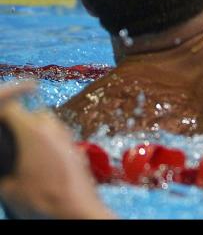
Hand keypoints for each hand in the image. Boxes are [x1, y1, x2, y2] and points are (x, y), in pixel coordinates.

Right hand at [0, 82, 113, 218]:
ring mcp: (67, 137)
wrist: (78, 211)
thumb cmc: (43, 199)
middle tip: (8, 140)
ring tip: (23, 153)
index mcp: (32, 131)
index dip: (1, 112)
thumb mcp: (7, 189)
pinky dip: (47, 144)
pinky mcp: (76, 149)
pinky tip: (40, 163)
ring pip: (47, 124)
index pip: (11, 107)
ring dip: (35, 133)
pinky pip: (58, 138)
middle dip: (18, 123)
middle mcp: (53, 128)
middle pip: (31, 113)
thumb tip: (3, 170)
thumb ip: (1, 171)